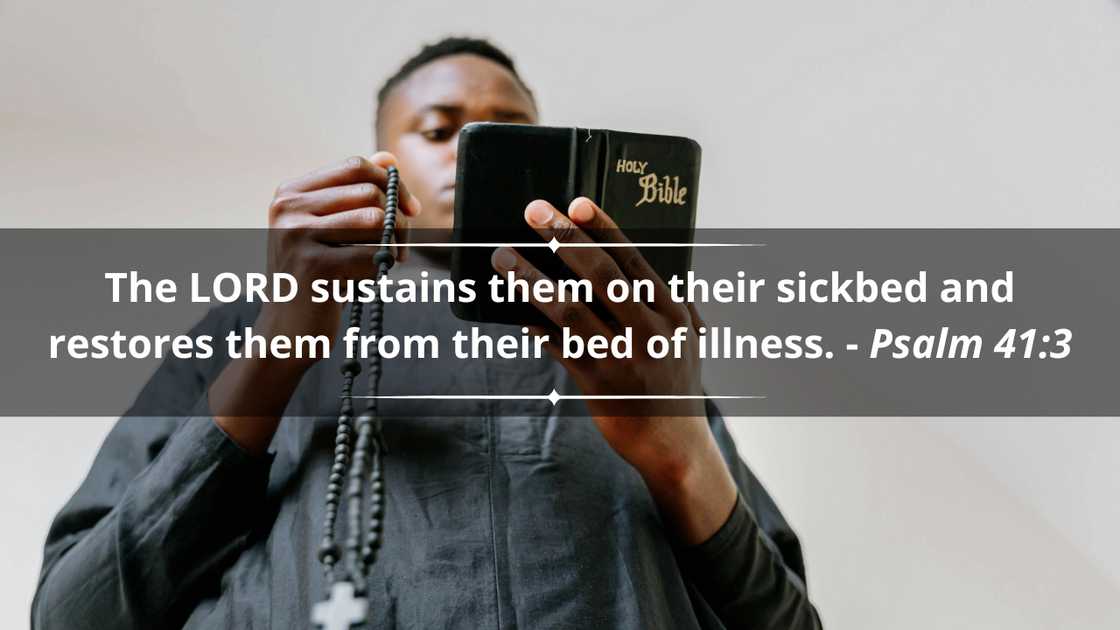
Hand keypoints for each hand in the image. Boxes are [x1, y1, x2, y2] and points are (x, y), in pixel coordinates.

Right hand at [258, 152, 421, 366]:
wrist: (285, 333)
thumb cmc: (316, 278)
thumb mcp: (329, 230)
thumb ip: (356, 193)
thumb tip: (390, 160)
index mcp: (290, 193)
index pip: (355, 165)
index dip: (391, 183)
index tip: (409, 209)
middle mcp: (288, 209)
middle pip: (370, 192)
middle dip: (398, 219)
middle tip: (400, 246)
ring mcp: (297, 236)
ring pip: (376, 221)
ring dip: (393, 244)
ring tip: (384, 264)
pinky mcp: (314, 267)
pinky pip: (373, 256)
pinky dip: (380, 270)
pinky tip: (365, 282)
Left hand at [489, 197, 736, 543]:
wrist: (674, 443)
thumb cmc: (674, 383)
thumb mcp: (686, 337)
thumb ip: (668, 301)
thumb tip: (635, 264)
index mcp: (673, 311)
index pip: (634, 258)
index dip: (604, 228)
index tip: (577, 202)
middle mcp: (651, 330)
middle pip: (602, 274)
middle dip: (564, 237)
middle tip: (533, 211)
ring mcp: (623, 358)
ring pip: (569, 308)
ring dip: (532, 278)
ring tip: (502, 256)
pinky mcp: (597, 382)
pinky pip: (557, 345)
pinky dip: (533, 323)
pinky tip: (511, 307)